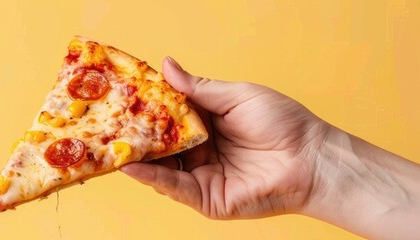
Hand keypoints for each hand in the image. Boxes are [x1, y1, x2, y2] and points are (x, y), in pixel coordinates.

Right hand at [120, 57, 330, 218]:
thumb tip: (165, 66)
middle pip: (161, 144)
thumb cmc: (283, 123)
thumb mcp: (236, 96)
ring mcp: (203, 177)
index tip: (124, 96)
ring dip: (137, 157)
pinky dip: (152, 178)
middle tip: (108, 122)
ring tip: (111, 144)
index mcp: (208, 126)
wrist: (311, 159)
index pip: (169, 117)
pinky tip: (133, 167)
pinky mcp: (207, 199)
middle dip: (136, 134)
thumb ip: (198, 88)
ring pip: (162, 167)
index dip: (147, 108)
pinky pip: (175, 188)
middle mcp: (202, 152)